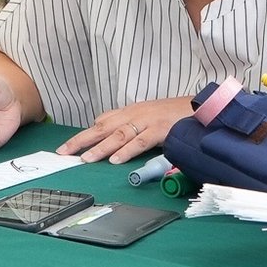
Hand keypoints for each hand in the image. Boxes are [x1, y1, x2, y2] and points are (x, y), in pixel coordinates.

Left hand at [56, 96, 195, 163]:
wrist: (203, 106)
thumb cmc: (176, 115)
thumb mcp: (149, 118)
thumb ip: (131, 126)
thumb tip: (112, 140)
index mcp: (131, 112)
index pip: (101, 122)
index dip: (83, 135)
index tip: (66, 147)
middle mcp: (135, 114)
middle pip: (103, 127)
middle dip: (81, 140)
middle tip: (64, 152)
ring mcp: (148, 120)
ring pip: (118, 135)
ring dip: (100, 148)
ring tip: (85, 159)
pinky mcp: (162, 129)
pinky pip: (141, 141)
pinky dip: (127, 151)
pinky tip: (115, 159)